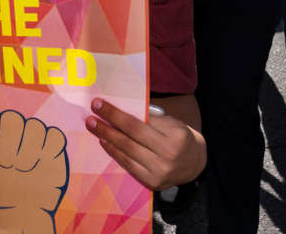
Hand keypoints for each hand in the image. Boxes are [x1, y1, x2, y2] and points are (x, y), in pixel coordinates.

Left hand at [0, 103, 67, 224]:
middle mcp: (12, 127)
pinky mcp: (53, 146)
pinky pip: (54, 136)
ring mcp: (33, 135)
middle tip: (4, 164)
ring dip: (26, 152)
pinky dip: (46, 151)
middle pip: (11, 118)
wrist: (16, 207)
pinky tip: (39, 165)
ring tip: (20, 168)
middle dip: (5, 146)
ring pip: (34, 126)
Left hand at [86, 98, 205, 190]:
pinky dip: (114, 153)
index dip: (116, 113)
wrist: (194, 163)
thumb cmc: (177, 137)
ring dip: (107, 137)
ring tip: (93, 126)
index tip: (99, 104)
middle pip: (131, 136)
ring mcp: (161, 171)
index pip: (139, 121)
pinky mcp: (153, 182)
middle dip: (108, 123)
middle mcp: (169, 154)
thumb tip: (116, 109)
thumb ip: (148, 118)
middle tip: (91, 114)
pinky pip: (128, 165)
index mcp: (175, 134)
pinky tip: (105, 142)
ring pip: (127, 151)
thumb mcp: (170, 123)